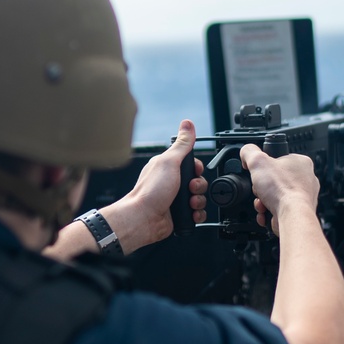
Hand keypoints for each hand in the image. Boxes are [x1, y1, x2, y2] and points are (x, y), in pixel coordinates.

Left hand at [100, 119, 207, 251]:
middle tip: (190, 188)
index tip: (194, 172)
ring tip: (189, 203)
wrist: (143, 219)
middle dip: (199, 186)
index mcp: (167, 168)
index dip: (197, 169)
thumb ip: (182, 144)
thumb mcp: (169, 162)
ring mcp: (175, 199)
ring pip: (199, 197)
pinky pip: (196, 213)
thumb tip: (187, 124)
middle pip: (198, 181)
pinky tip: (191, 213)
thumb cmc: (150, 192)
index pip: (192, 164)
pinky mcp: (179, 214)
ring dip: (199, 201)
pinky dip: (197, 214)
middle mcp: (171, 183)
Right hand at [238, 144, 319, 235]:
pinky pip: (278, 209)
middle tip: (261, 189)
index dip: (264, 167)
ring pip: (275, 196)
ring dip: (263, 201)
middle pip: (274, 180)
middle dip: (262, 187)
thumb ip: (249, 152)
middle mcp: (305, 179)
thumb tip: (246, 151)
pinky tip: (266, 212)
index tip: (258, 172)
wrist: (291, 216)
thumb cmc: (282, 190)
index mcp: (301, 162)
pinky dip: (269, 212)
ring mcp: (303, 196)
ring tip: (263, 203)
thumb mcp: (258, 161)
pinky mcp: (298, 211)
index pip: (277, 160)